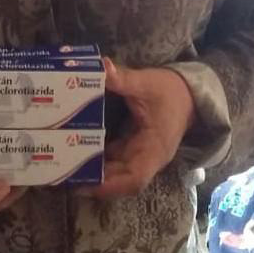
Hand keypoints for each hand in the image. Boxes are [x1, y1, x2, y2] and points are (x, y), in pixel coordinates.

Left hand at [80, 57, 195, 198]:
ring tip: (67, 166)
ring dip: (96, 170)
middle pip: (121, 179)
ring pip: (117, 170)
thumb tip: (103, 66)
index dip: (110, 186)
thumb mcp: (147, 83)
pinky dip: (100, 157)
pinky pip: (117, 157)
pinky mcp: (136, 145)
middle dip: (95, 180)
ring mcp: (142, 153)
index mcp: (155, 149)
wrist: (188, 92)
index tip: (85, 185)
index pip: (134, 178)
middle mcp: (148, 157)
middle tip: (65, 175)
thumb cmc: (170, 90)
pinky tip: (79, 150)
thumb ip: (124, 78)